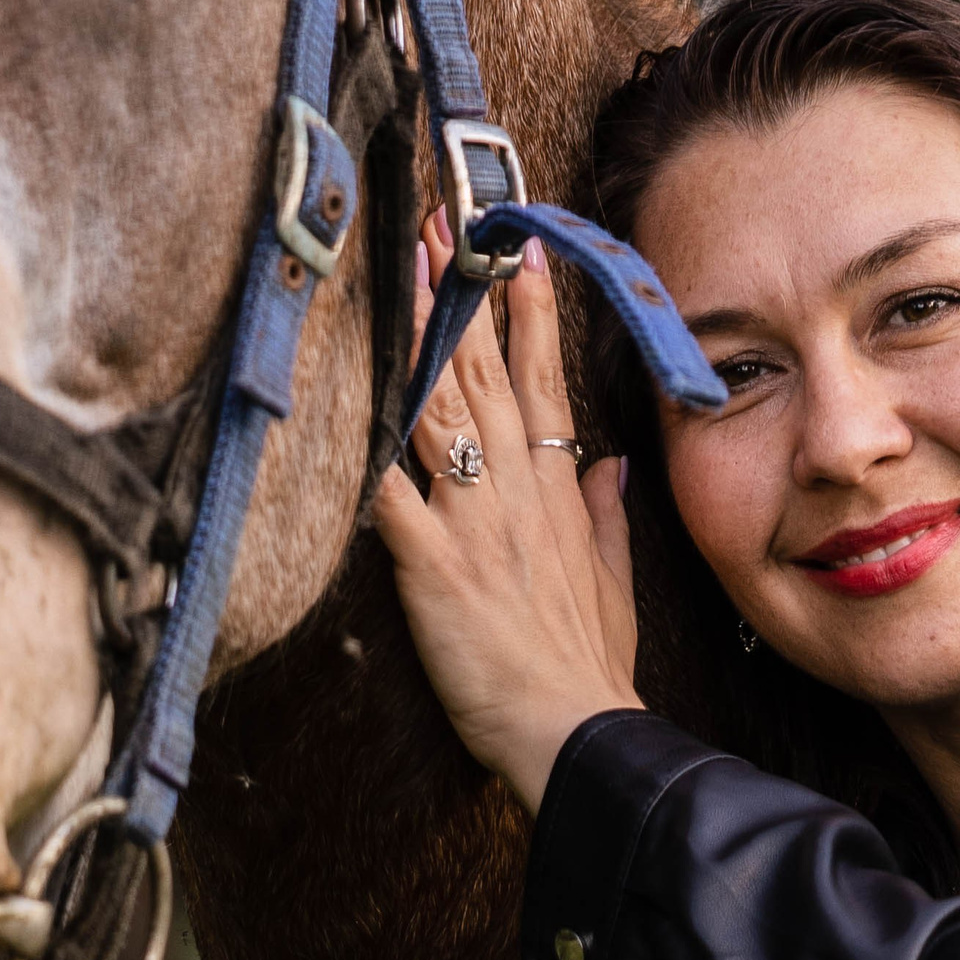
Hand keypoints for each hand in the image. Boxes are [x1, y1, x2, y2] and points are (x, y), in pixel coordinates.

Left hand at [371, 218, 642, 810]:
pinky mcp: (432, 563)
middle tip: (442, 228)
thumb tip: (606, 466)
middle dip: (461, 294)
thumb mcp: (612, 584)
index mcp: (557, 493)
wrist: (574, 731)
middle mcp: (516, 491)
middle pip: (484, 374)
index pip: (543, 381)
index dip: (529, 312)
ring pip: (440, 409)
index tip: (519, 251)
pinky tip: (347, 396)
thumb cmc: (588, 667)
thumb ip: (603, 517)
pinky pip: (391, 492)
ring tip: (402, 275)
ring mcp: (474, 521)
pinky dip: (369, 446)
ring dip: (419, 339)